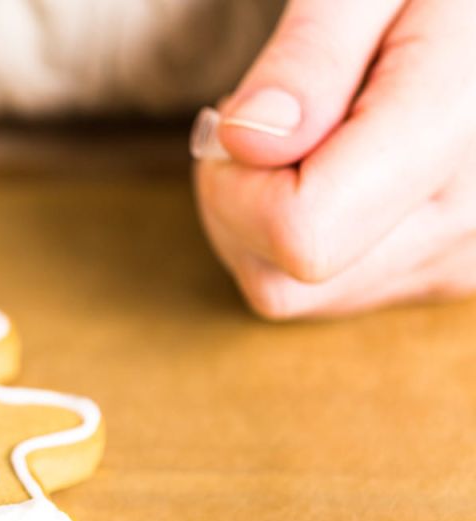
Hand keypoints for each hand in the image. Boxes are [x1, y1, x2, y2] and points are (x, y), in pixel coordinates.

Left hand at [195, 0, 475, 318]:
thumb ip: (312, 54)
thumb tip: (248, 142)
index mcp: (461, 125)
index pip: (299, 232)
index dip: (239, 179)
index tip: (248, 116)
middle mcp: (470, 218)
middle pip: (280, 277)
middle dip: (241, 200)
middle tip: (275, 117)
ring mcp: (460, 260)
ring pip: (290, 294)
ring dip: (260, 223)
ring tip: (310, 136)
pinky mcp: (442, 275)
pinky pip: (323, 292)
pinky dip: (299, 238)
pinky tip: (335, 171)